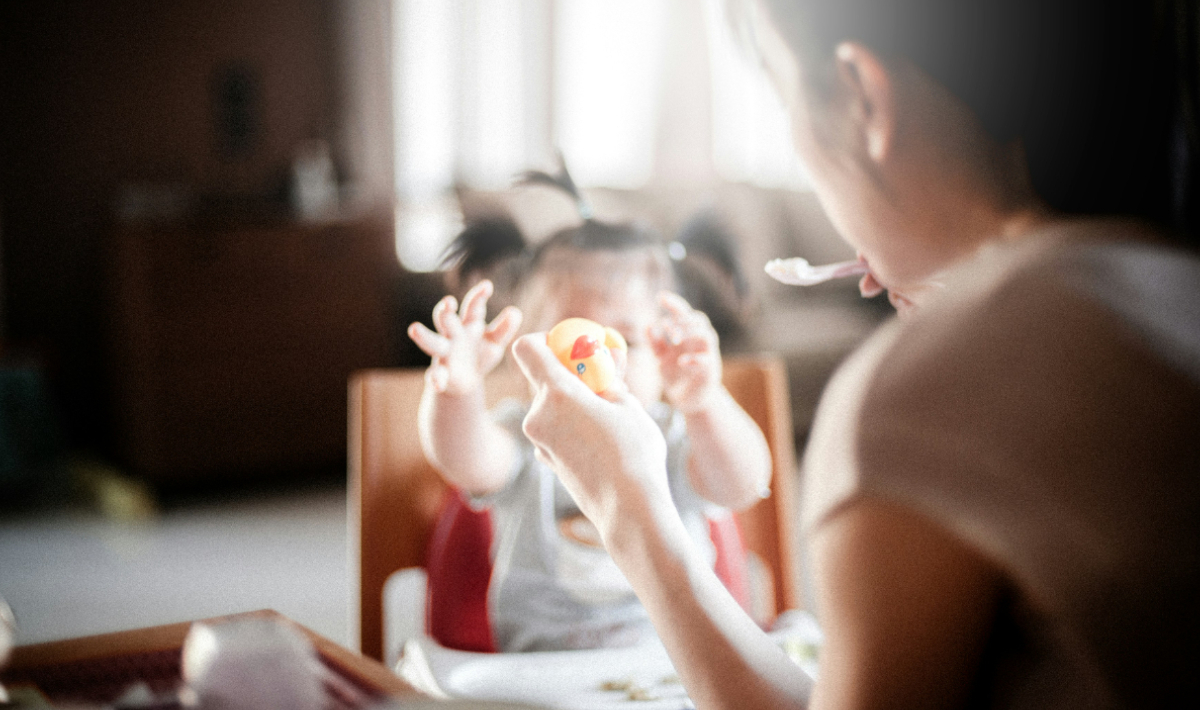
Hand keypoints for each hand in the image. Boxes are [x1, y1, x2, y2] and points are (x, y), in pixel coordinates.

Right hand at [408, 280, 522, 394]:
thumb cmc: (480, 354)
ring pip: (432, 342)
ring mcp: (445, 353)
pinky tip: (437, 382)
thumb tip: (515, 312)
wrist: (466, 382)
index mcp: (468, 324)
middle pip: (446, 320)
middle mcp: (453, 335)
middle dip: (445, 311)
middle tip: (447, 302)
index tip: (487, 286)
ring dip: (424, 336)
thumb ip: (504, 328)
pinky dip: (435, 378)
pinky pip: (435, 374)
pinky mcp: (441, 373)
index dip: (478, 296)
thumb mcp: (495, 342)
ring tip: (414, 328)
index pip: (472, 307)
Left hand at [511, 334, 672, 541]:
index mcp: (557, 394)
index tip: (571, 347)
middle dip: (569, 373)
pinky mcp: (546, 459)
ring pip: (550, 405)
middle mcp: (538, 416)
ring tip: (609, 413)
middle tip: (601, 378)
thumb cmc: (634, 454)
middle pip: (542, 378)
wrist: (629, 510)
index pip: (527, 349)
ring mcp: (539, 441)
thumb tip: (607, 358)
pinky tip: (600, 438)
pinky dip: (571, 424)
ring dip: (573, 401)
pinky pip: (554, 429)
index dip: (545, 340)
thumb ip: (609, 378)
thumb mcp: (628, 405)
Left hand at [650, 292, 722, 413]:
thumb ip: (655, 343)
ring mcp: (707, 356)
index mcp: (688, 336)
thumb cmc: (677, 376)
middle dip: (682, 319)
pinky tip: (681, 361)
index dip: (674, 304)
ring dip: (690, 333)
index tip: (660, 297)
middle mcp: (700, 342)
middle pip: (699, 320)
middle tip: (666, 326)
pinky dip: (694, 359)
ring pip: (707, 335)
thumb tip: (648, 325)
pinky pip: (706, 361)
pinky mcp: (710, 372)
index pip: (684, 313)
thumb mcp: (662, 358)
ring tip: (674, 339)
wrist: (691, 400)